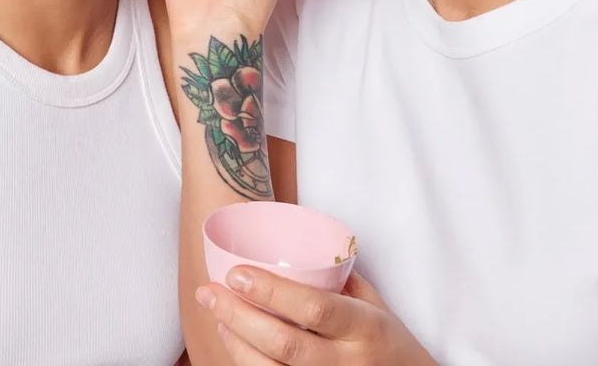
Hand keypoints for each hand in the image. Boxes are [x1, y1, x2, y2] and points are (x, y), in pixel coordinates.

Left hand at [195, 268, 438, 365]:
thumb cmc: (389, 340)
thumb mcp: (375, 305)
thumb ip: (337, 280)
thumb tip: (290, 244)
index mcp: (364, 327)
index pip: (315, 309)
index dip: (272, 292)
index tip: (237, 273)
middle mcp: (347, 362)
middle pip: (284, 344)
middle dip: (238, 316)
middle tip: (208, 291)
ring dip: (235, 342)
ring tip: (216, 313)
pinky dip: (246, 362)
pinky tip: (232, 341)